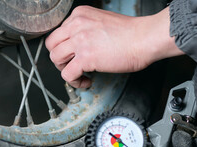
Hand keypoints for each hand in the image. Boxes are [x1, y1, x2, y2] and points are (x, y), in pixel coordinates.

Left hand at [45, 5, 183, 87]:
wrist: (144, 38)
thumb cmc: (131, 33)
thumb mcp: (102, 22)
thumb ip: (87, 29)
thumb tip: (81, 45)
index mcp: (80, 15)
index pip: (59, 33)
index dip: (65, 47)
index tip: (73, 55)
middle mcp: (76, 25)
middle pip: (52, 45)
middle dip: (60, 59)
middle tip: (72, 65)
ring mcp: (79, 41)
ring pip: (55, 59)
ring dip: (65, 70)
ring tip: (79, 74)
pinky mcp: (85, 58)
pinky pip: (67, 74)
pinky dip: (75, 82)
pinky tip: (86, 81)